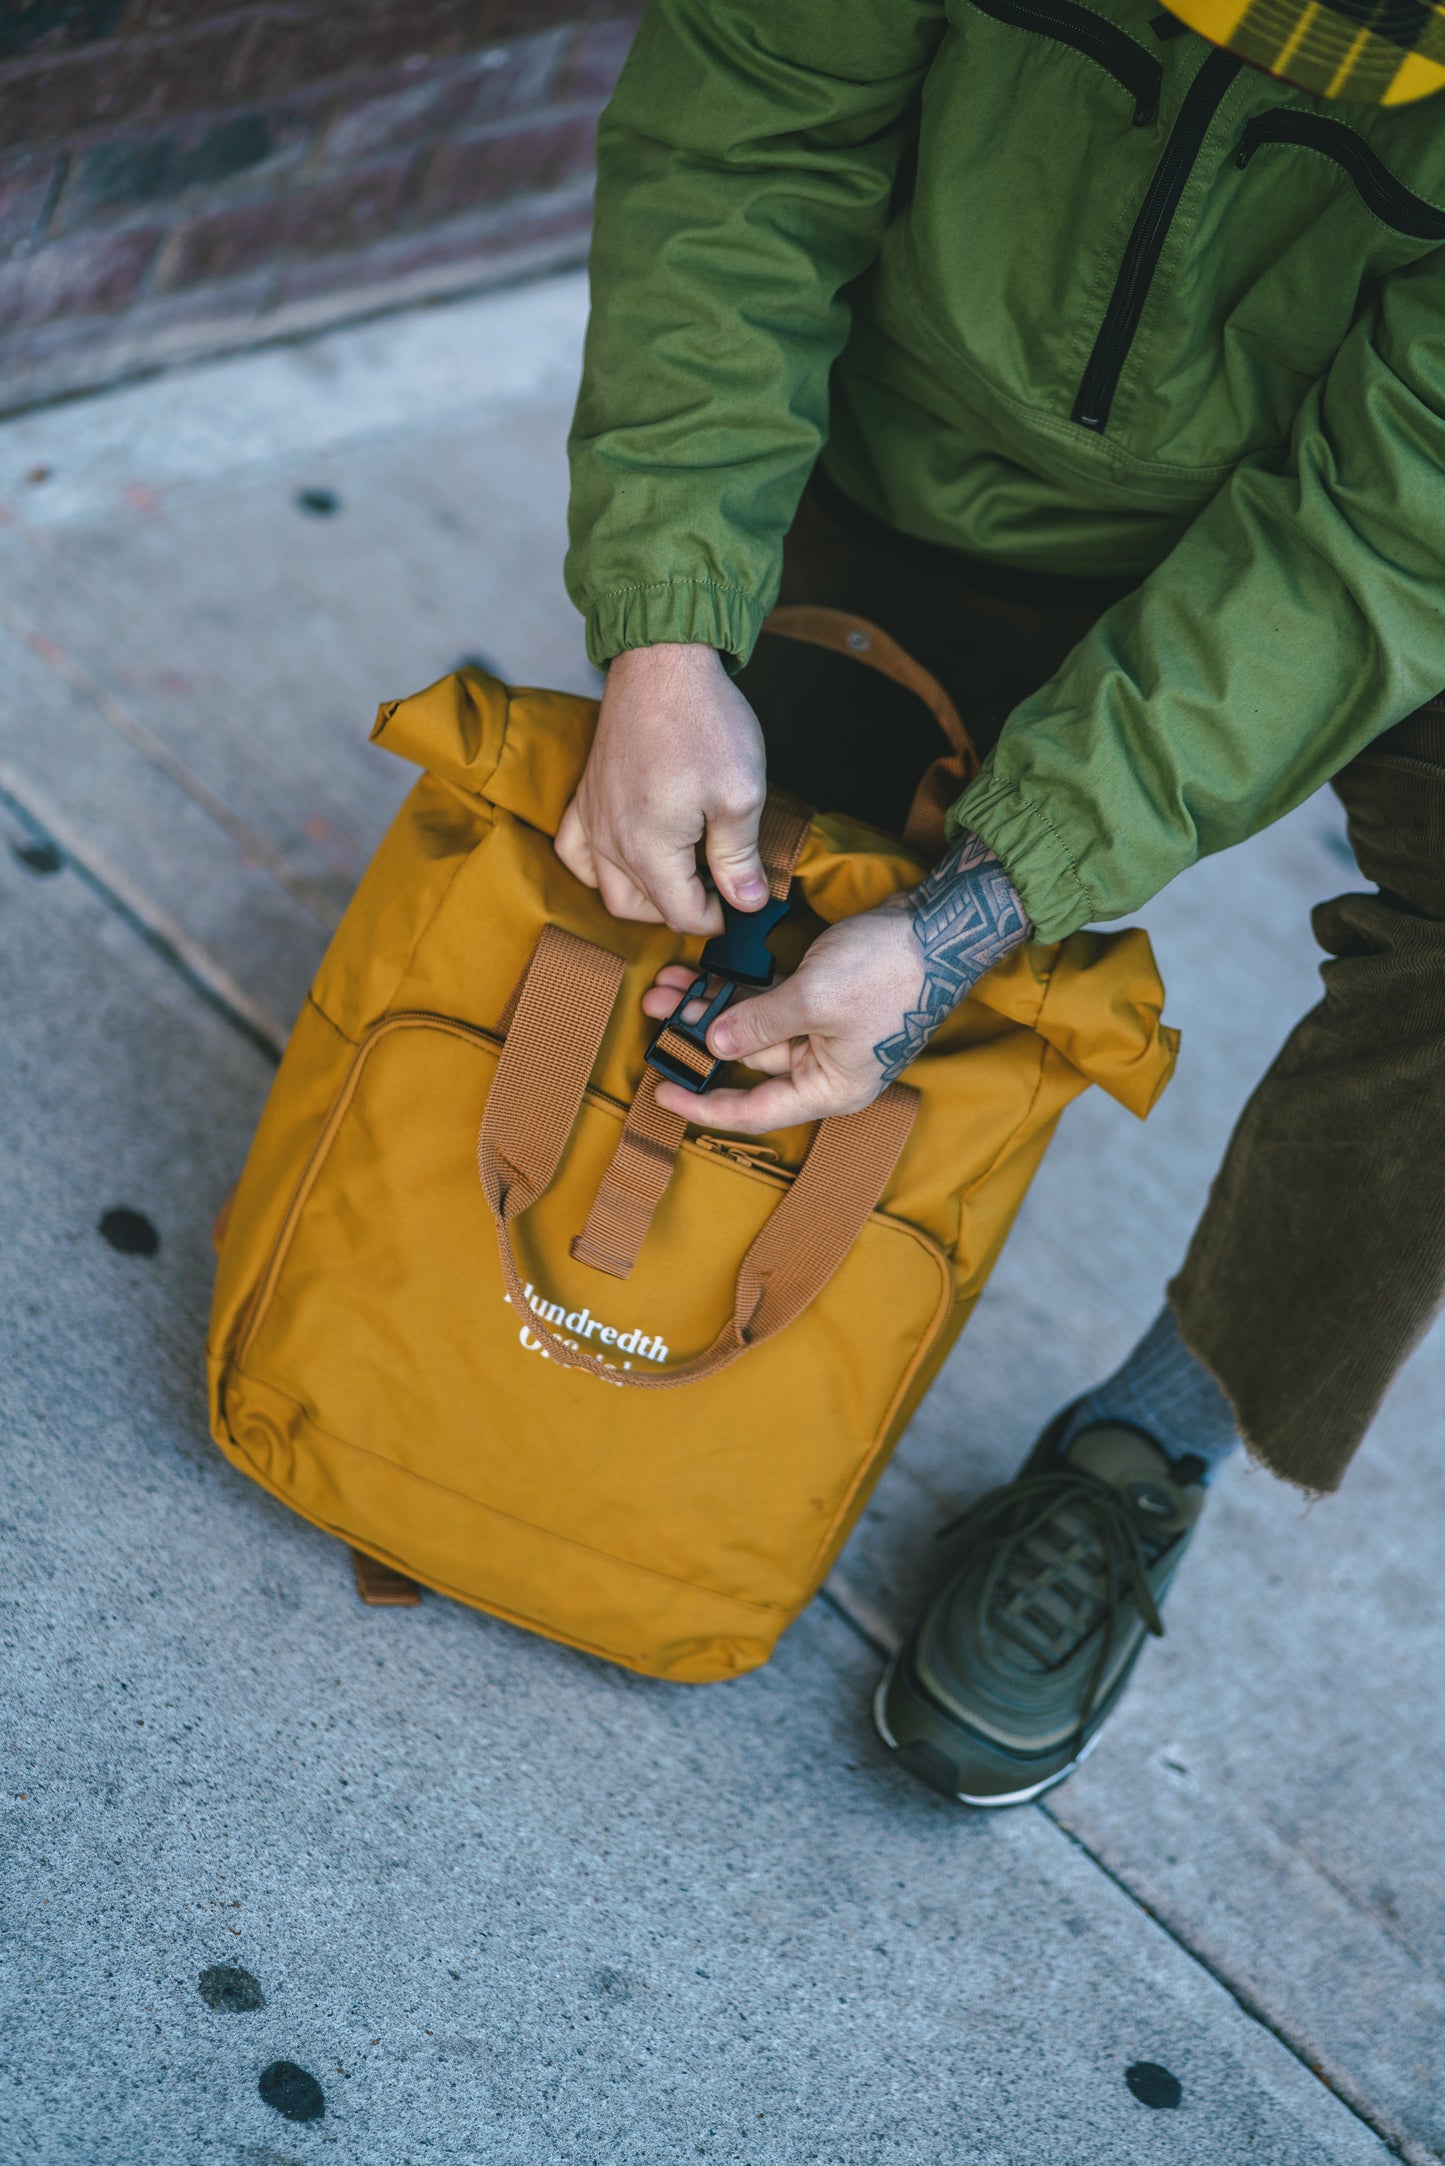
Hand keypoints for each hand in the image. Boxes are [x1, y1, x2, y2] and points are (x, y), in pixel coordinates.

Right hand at [556, 643, 766, 934]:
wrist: (661, 662)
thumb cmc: (703, 722)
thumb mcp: (740, 794)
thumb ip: (740, 857)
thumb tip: (748, 902)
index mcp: (649, 850)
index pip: (681, 914)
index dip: (717, 918)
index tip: (740, 902)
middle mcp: (611, 842)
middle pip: (641, 909)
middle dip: (680, 909)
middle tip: (716, 888)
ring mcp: (592, 819)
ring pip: (606, 888)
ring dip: (642, 896)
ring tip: (678, 877)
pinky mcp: (585, 796)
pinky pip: (574, 852)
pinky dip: (595, 868)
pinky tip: (623, 857)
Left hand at [642, 832, 1031, 1133]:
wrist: (940, 926)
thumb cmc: (888, 972)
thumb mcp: (813, 999)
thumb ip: (758, 1024)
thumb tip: (713, 1043)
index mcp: (831, 1088)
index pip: (757, 1112)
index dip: (706, 1105)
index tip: (663, 1092)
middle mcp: (826, 1068)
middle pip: (750, 1064)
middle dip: (698, 1034)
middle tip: (654, 1009)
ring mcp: (825, 1033)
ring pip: (755, 1027)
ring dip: (713, 1005)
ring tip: (667, 984)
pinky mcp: (823, 999)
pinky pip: (770, 1002)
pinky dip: (738, 990)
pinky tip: (702, 974)